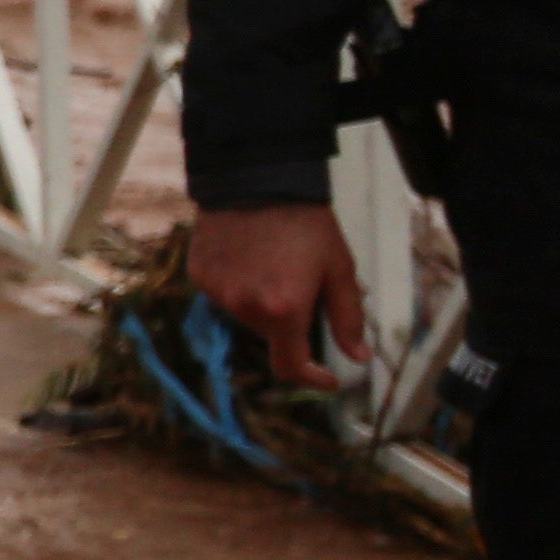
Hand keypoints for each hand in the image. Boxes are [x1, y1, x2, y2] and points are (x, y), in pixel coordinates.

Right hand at [186, 201, 363, 391]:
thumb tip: (359, 357)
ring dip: (261, 302)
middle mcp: (244, 306)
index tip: (327, 378)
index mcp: (283, 309)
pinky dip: (238, 284)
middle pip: (270, 333)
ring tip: (271, 263)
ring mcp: (217, 291)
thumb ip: (348, 318)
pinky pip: (223, 293)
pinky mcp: (200, 274)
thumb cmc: (306, 225)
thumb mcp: (339, 270)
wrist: (258, 181)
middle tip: (301, 283)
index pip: (290, 365)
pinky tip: (248, 256)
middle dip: (288, 319)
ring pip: (245, 313)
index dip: (310, 378)